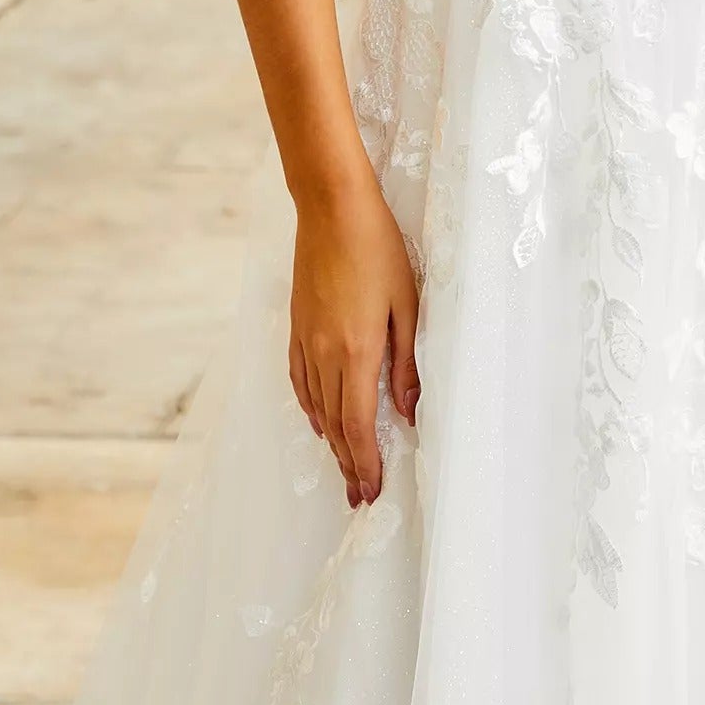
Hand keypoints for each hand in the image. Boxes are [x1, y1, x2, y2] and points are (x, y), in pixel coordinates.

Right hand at [289, 167, 420, 509]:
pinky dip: (310, 407)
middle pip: (336, 425)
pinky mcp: (297, 326)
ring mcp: (306, 340)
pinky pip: (300, 380)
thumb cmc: (379, 248)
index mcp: (358, 351)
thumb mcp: (407, 302)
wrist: (332, 208)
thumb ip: (406, 360)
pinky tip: (318, 419)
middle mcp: (326, 354)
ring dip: (331, 441)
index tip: (370, 492)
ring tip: (344, 465)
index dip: (365, 463)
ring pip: (316, 406)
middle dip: (348, 463)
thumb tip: (408, 408)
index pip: (359, 425)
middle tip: (358, 496)